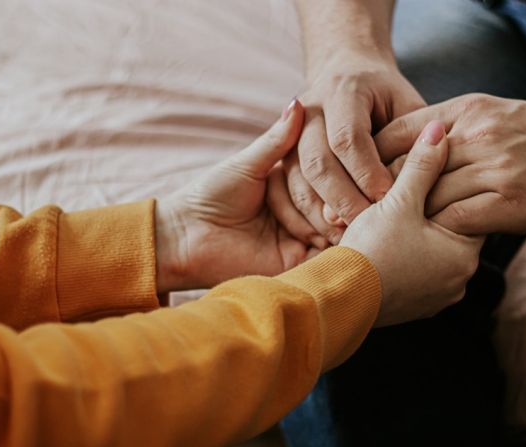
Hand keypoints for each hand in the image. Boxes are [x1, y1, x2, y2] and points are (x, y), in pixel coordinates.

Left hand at [156, 100, 322, 292]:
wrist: (186, 236)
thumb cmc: (211, 195)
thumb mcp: (249, 163)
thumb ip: (278, 140)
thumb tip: (299, 101)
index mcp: (290, 185)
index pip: (325, 178)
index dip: (333, 177)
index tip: (340, 175)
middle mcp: (299, 211)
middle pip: (333, 205)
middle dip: (332, 206)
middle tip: (330, 210)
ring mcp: (299, 240)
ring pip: (333, 231)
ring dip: (331, 226)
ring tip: (330, 224)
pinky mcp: (294, 266)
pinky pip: (323, 259)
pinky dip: (331, 250)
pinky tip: (330, 239)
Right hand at [271, 52, 425, 244]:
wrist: (347, 75)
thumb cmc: (388, 99)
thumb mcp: (408, 110)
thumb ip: (412, 141)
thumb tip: (415, 186)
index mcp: (343, 91)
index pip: (348, 138)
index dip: (367, 173)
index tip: (390, 200)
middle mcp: (309, 108)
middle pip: (317, 161)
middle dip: (344, 199)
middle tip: (370, 228)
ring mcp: (289, 131)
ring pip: (297, 179)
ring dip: (322, 213)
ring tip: (351, 238)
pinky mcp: (280, 153)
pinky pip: (285, 191)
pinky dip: (306, 217)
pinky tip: (329, 234)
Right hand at [341, 121, 483, 326]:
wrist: (337, 298)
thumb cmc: (369, 251)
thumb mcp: (396, 201)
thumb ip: (421, 166)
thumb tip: (438, 131)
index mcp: (464, 253)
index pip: (469, 207)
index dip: (447, 185)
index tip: (428, 173)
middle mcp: (459, 280)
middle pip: (452, 231)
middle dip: (432, 211)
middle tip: (409, 193)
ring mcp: (438, 298)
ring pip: (434, 253)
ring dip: (419, 236)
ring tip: (395, 219)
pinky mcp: (417, 308)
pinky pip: (418, 274)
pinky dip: (407, 259)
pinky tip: (388, 245)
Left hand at [375, 94, 525, 234]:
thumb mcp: (492, 115)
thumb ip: (451, 129)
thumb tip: (407, 150)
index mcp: (466, 111)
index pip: (398, 134)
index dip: (373, 162)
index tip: (363, 185)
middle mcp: (477, 135)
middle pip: (407, 168)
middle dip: (384, 196)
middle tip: (367, 219)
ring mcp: (495, 168)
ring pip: (429, 197)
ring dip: (411, 220)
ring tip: (395, 238)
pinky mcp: (511, 202)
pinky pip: (457, 220)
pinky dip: (441, 233)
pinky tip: (435, 243)